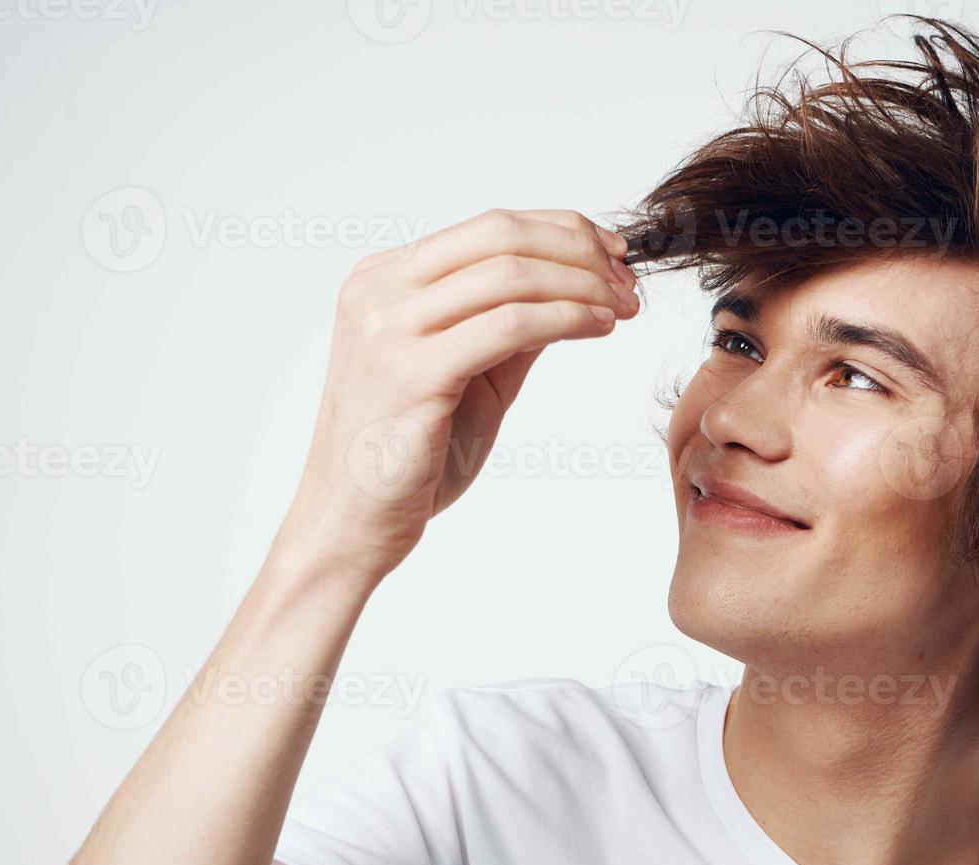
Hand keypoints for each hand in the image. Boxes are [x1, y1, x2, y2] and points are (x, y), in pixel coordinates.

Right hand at [277, 208, 638, 581]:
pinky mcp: (411, 372)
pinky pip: (509, 325)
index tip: (613, 256)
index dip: (564, 231)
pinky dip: (565, 318)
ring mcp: (388, 328)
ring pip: (509, 274)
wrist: (353, 522)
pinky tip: (596, 327)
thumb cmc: (410, 454)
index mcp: (385, 279)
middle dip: (579, 252)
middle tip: (625, 283)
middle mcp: (379, 292)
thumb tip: (574, 285)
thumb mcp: (470, 370)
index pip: (489, 227)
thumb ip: (509, 323)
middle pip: (501, 236)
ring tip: (622, 308)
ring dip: (581, 285)